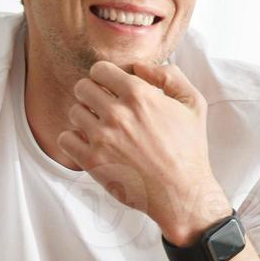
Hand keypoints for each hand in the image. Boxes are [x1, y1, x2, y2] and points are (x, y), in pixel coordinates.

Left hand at [56, 60, 229, 243]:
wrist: (182, 193)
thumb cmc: (189, 150)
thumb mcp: (194, 104)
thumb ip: (170, 76)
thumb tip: (140, 67)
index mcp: (140, 95)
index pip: (100, 69)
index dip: (104, 76)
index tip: (109, 87)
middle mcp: (118, 114)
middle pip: (82, 88)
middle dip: (92, 94)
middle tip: (103, 108)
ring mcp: (102, 138)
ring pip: (74, 112)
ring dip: (85, 118)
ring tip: (101, 129)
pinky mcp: (92, 161)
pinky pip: (65, 139)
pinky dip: (74, 140)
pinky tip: (91, 145)